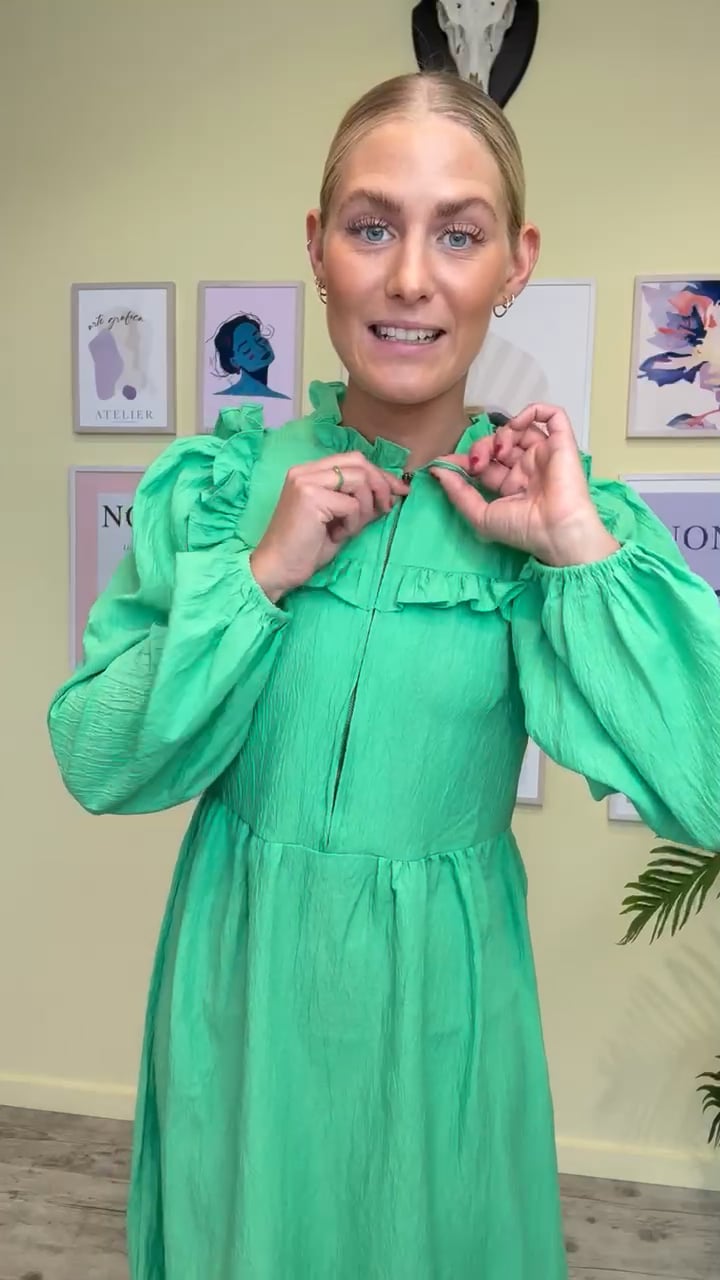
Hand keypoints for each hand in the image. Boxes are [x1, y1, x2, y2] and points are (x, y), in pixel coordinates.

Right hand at [250, 453, 408, 600]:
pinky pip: (352, 505)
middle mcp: (305, 471)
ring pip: (360, 481)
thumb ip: (361, 504)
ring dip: (365, 508)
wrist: (278, 569)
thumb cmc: (305, 549)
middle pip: (359, 462)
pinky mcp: (310, 497)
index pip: (353, 460)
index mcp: (309, 472)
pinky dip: (353, 523)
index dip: (379, 473)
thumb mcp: (340, 521)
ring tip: (349, 529)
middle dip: (382, 484)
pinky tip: (338, 535)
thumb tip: (392, 493)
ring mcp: (306, 481)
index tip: (398, 491)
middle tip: (389, 507)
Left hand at [430, 404, 618, 565]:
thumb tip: (436, 469)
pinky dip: (534, 411)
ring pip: (521, 428)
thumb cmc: (522, 529)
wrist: (556, 531)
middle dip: (483, 447)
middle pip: (500, 443)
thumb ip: (457, 492)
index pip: (487, 463)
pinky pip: (553, 416)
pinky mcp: (562, 443)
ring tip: (500, 450)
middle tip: (478, 462)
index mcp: (511, 485)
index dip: (468, 458)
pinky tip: (518, 423)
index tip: (450, 462)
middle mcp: (528, 468)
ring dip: (504, 433)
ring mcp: (545, 454)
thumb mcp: (480, 515)